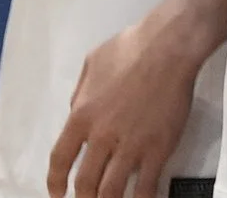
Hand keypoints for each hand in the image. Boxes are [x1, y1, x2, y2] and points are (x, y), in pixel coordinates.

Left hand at [47, 8, 201, 197]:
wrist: (171, 45)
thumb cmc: (132, 47)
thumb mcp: (92, 63)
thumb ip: (80, 93)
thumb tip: (77, 111)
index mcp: (81, 116)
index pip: (59, 160)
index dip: (56, 182)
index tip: (57, 193)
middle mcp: (101, 137)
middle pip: (85, 182)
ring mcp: (131, 145)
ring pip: (112, 189)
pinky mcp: (158, 148)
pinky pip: (147, 184)